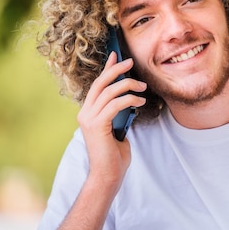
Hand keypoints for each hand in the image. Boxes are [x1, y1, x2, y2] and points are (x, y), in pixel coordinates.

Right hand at [77, 52, 146, 192]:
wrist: (109, 174)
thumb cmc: (115, 155)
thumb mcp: (118, 127)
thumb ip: (117, 113)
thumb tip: (129, 97)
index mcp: (88, 112)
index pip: (97, 85)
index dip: (107, 68)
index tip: (116, 55)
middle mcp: (85, 113)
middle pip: (100, 83)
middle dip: (116, 69)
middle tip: (131, 61)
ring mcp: (88, 119)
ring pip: (109, 91)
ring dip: (128, 85)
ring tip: (143, 86)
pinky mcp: (96, 125)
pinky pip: (115, 104)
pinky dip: (130, 99)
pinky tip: (140, 101)